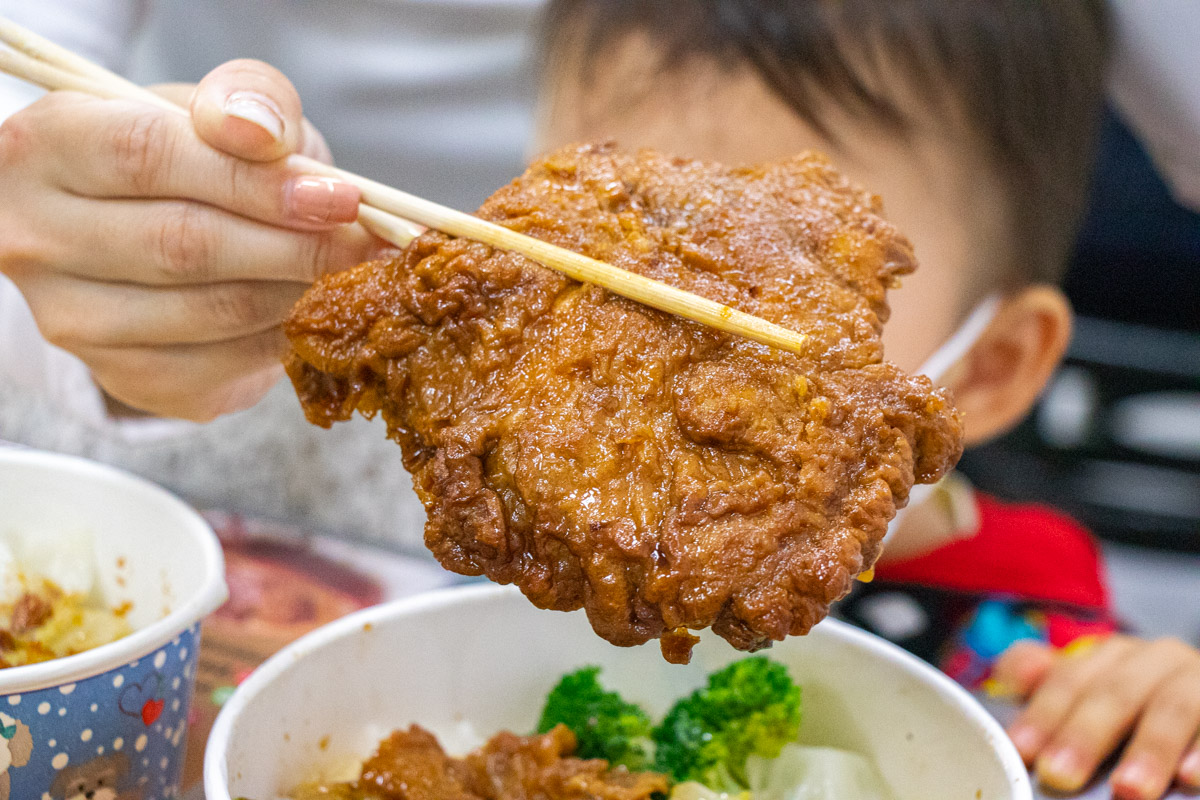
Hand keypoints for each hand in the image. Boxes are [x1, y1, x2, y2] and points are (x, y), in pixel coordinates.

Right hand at [0, 59, 379, 420]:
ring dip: (300, 292)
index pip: (149, 157)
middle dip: (297, 244)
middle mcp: (38, 239)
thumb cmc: (194, 161)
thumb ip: (246, 101)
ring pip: (213, 312)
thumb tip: (262, 135)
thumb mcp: (219, 110)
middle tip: (368, 244)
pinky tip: (318, 311)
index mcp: (45, 148)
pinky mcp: (127, 379)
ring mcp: (76, 319)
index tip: (341, 196)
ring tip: (353, 272)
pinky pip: (227, 364)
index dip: (255, 180)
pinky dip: (288, 336)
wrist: (164, 235)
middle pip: (185, 244)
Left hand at [993, 636, 1199, 799]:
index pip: (1069, 680)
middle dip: (1085, 736)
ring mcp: (1199, 681)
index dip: (1043, 715)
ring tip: (1127, 790)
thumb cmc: (1137, 712)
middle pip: (1115, 693)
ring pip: (1173, 707)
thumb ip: (1049, 684)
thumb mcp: (1092, 695)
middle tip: (1060, 776)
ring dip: (1148, 749)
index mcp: (1113, 656)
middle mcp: (1157, 660)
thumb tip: (1008, 678)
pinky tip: (1192, 778)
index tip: (1021, 751)